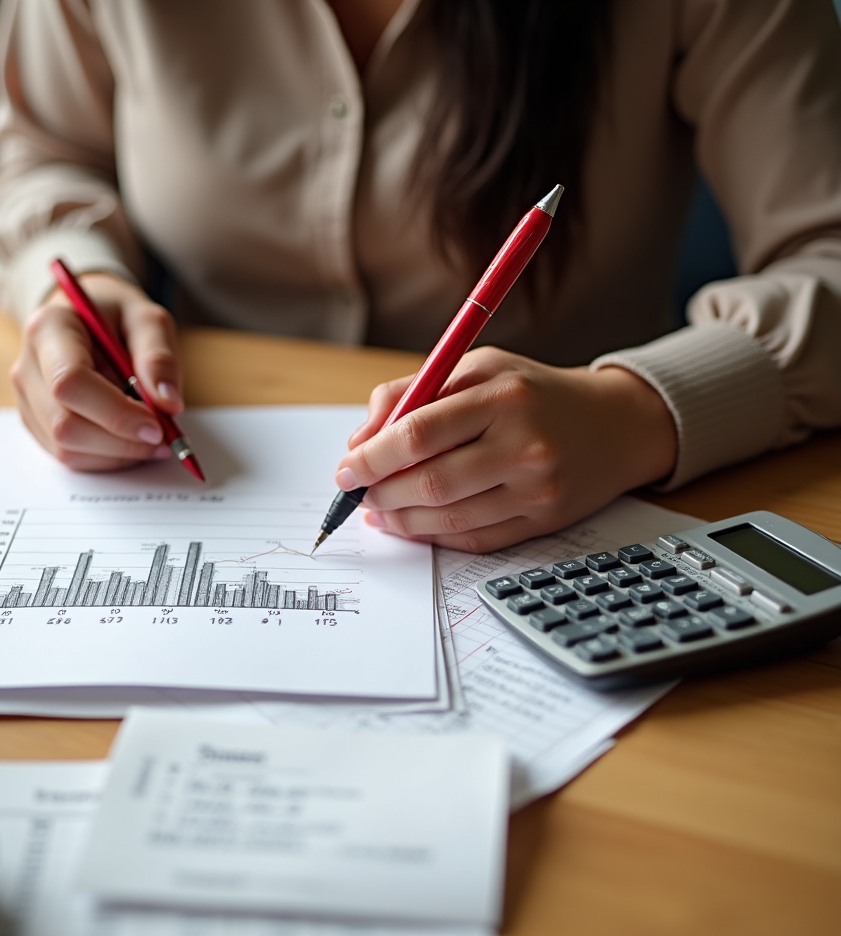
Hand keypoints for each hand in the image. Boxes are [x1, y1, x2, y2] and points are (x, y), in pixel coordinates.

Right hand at [11, 272, 182, 470]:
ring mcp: (28, 399)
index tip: (157, 426)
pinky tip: (130, 440)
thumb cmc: (117, 317)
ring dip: (118, 453)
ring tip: (151, 437)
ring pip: (67, 449)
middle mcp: (27, 366)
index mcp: (48, 329)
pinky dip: (107, 458)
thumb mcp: (148, 320)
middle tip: (164, 437)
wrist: (87, 318)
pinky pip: (70, 457)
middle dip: (121, 441)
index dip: (116, 413)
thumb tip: (168, 404)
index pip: (70, 382)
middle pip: (66, 425)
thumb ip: (159, 358)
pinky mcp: (37, 424)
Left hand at [336, 347, 677, 551]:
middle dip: (381, 493)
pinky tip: (413, 525)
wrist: (618, 425)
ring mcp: (537, 489)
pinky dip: (435, 536)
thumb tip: (359, 440)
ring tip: (378, 512)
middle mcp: (525, 445)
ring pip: (450, 518)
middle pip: (432, 482)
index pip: (420, 432)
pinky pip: (476, 539)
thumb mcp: (476, 367)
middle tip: (356, 494)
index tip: (345, 469)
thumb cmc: (535, 392)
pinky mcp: (545, 521)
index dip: (372, 457)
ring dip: (402, 521)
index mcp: (504, 396)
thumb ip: (412, 393)